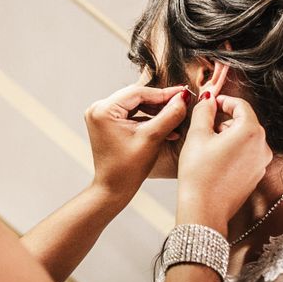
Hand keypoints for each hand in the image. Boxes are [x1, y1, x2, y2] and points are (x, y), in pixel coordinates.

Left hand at [84, 84, 188, 202]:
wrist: (113, 188)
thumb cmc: (128, 168)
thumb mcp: (151, 139)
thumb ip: (169, 115)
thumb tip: (183, 98)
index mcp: (103, 110)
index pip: (138, 93)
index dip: (163, 93)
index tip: (184, 92)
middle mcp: (98, 108)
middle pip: (136, 97)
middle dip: (160, 101)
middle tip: (182, 101)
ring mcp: (101, 115)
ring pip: (135, 104)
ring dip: (155, 110)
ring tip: (176, 115)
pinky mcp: (106, 122)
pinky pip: (130, 113)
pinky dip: (147, 118)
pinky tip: (166, 126)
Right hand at [176, 93, 272, 235]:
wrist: (204, 208)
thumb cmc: (199, 172)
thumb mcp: (197, 135)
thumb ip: (204, 111)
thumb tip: (207, 99)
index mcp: (250, 132)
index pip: (241, 105)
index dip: (223, 100)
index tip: (209, 103)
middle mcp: (262, 146)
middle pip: (244, 121)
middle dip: (224, 118)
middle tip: (203, 123)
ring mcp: (261, 163)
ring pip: (244, 138)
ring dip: (227, 135)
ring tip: (205, 143)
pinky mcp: (255, 175)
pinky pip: (245, 154)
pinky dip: (231, 150)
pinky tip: (213, 158)